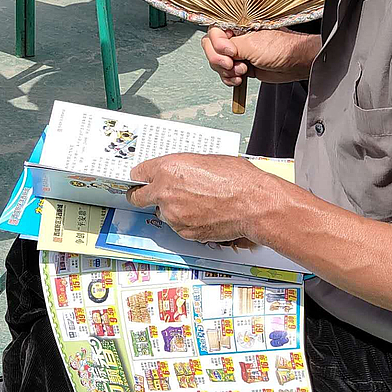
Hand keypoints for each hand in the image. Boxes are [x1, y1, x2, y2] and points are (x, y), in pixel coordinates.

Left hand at [127, 154, 265, 242]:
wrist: (253, 204)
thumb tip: (177, 172)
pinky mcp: (183, 232)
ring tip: (196, 203)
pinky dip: (186, 221)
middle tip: (149, 195)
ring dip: (171, 209)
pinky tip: (204, 213)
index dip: (141, 177)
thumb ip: (183, 167)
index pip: (138, 173)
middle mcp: (164, 192)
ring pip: (161, 213)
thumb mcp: (205, 160)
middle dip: (142, 196)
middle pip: (138, 197)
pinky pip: (178, 226)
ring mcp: (173, 215)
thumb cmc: (237, 179)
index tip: (142, 180)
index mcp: (168, 169)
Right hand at [201, 26, 319, 87]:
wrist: (295, 64)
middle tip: (232, 65)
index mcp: (237, 26)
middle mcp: (236, 38)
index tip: (230, 52)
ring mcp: (238, 53)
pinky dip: (230, 79)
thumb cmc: (281, 48)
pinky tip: (241, 79)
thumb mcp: (252, 45)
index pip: (213, 32)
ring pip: (217, 64)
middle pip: (211, 49)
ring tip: (243, 71)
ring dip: (227, 72)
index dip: (217, 44)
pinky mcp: (241, 66)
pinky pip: (225, 74)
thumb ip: (229, 46)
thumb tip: (216, 50)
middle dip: (219, 60)